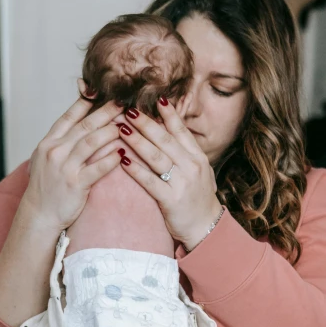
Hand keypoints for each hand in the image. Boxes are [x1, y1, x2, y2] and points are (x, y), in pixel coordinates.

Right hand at [22, 84, 122, 230]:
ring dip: (111, 131)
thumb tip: (80, 122)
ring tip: (127, 124)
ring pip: (92, 142)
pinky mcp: (75, 184)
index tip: (102, 90)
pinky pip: (98, 167)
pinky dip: (112, 158)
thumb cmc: (47, 186)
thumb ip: (62, 141)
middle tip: (123, 102)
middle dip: (106, 112)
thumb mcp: (46, 158)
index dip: (86, 101)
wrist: (39, 215)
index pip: (69, 115)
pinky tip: (124, 152)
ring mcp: (64, 167)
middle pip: (85, 125)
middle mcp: (55, 151)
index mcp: (48, 142)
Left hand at [117, 97, 222, 250]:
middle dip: (145, 123)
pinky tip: (122, 159)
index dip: (168, 114)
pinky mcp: (171, 200)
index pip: (180, 130)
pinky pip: (150, 181)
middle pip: (165, 139)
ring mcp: (182, 182)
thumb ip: (183, 152)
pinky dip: (135, 169)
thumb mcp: (196, 171)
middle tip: (126, 109)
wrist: (205, 228)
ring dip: (137, 141)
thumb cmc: (196, 198)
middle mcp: (191, 166)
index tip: (156, 98)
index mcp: (197, 157)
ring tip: (120, 128)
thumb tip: (166, 130)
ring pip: (156, 157)